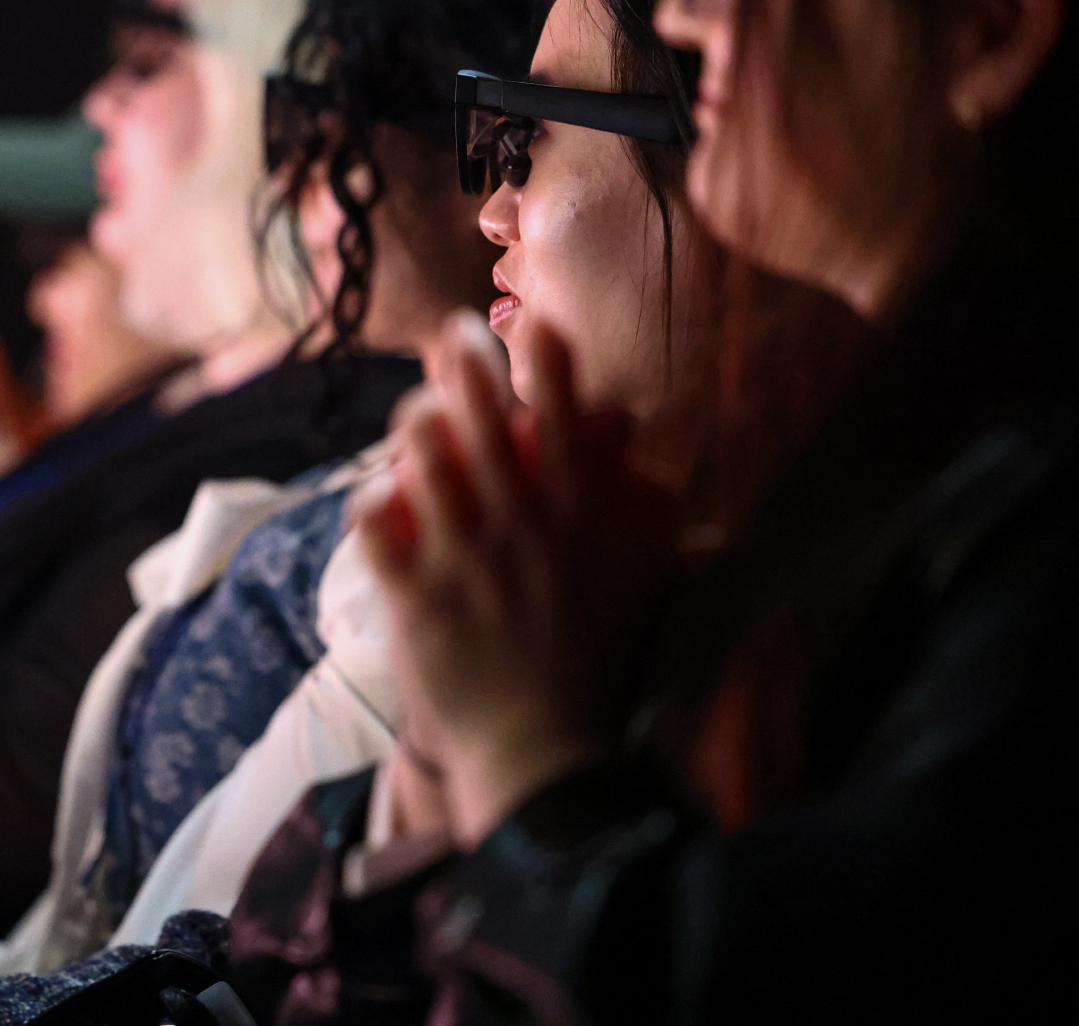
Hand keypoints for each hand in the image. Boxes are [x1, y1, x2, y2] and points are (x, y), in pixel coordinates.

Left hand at [356, 312, 680, 846]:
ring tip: (415, 414)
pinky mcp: (414, 596)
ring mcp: (464, 558)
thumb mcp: (654, 604)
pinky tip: (375, 499)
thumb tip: (707, 520)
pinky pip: (375, 523)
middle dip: (462, 358)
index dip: (547, 359)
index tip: (536, 320)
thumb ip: (673, 548)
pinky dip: (371, 502)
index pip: (563, 417)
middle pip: (481, 413)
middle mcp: (522, 526)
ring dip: (414, 421)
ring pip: (423, 453)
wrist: (549, 759)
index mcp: (581, 520)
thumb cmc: (606, 677)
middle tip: (451, 335)